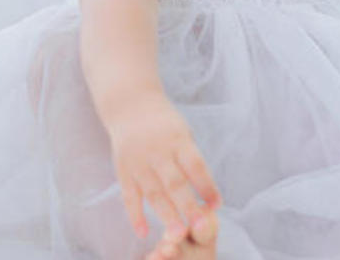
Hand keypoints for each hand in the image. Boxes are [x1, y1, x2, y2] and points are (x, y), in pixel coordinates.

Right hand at [106, 92, 221, 244]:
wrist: (130, 104)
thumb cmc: (164, 123)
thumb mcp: (183, 133)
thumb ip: (191, 161)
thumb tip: (206, 196)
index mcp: (178, 139)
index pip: (196, 165)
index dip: (207, 186)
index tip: (217, 205)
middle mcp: (157, 151)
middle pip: (174, 183)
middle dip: (188, 207)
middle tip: (200, 227)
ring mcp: (138, 161)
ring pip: (153, 193)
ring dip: (166, 215)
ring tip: (177, 235)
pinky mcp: (122, 169)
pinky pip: (129, 196)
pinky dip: (135, 215)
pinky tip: (143, 232)